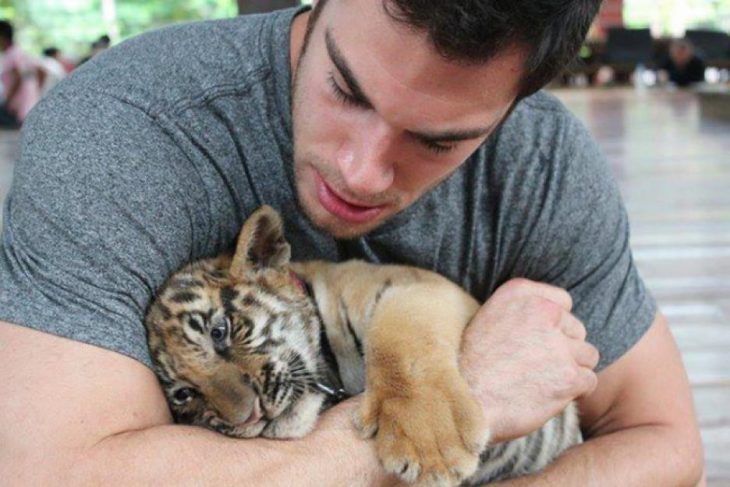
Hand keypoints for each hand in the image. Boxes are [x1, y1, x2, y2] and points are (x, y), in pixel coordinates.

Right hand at [459, 278, 598, 442]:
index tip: (537, 341)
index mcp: (519, 293)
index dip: (554, 325)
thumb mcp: (487, 320)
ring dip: (570, 370)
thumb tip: (551, 319)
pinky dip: (574, 392)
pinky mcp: (569, 375)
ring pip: (587, 355)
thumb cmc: (469, 366)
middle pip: (576, 330)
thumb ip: (520, 312)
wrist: (463, 402)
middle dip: (563, 349)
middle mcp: (542, 311)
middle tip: (535, 367)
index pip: (562, 301)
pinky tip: (548, 396)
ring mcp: (558, 344)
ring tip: (541, 382)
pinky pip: (589, 381)